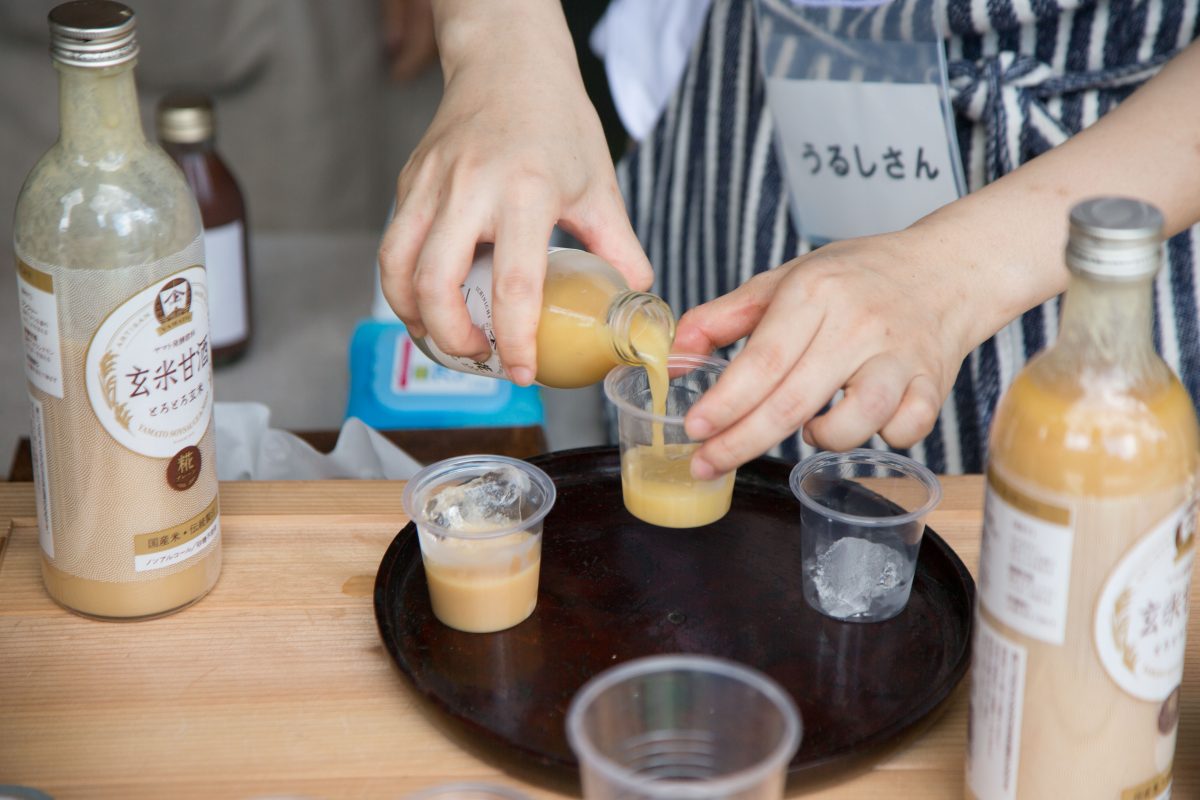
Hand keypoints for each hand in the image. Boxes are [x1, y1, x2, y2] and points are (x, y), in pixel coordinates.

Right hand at [378, 1, 650, 385]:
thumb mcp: (599, 185)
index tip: (524, 373)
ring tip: (446, 339)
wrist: (507, 60)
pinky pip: (394, 247)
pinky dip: (404, 287)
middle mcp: (468, 189)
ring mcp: (430, 185)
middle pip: (435, 287)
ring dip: (414, 318)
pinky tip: (431, 302)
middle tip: (480, 358)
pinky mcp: (409, 182)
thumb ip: (619, 249)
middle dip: (452, 340)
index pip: (512, 287)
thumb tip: (635, 303)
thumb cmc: (557, 121)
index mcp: (525, 193)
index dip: (515, 342)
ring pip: (396, 269)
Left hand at [673, 229, 978, 477]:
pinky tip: (865, 422)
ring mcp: (900, 355)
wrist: (945, 269)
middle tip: (706, 464)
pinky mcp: (932, 382)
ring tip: (809, 426)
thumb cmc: (855, 278)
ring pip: (856, 421)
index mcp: (815, 293)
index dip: (725, 402)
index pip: (762, 360)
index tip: (694, 430)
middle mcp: (858, 324)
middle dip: (742, 441)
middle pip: (794, 400)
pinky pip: (907, 430)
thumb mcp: (786, 279)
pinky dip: (882, 438)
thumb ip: (725, 316)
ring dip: (821, 439)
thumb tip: (676, 353)